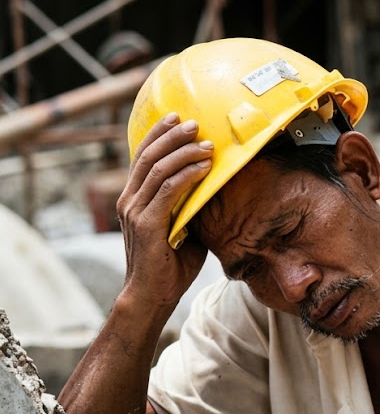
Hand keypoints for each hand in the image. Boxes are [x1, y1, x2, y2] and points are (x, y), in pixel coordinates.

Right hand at [116, 113, 212, 310]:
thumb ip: (191, 205)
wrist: (153, 295)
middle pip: (148, 155)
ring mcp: (136, 211)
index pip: (143, 157)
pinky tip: (204, 168)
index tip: (177, 118)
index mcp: (134, 198)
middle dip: (172, 135)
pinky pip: (168, 189)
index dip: (158, 134)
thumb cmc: (171, 264)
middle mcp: (129, 200)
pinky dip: (187, 174)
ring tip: (206, 143)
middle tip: (194, 123)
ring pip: (158, 168)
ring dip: (184, 152)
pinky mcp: (147, 223)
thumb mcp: (184, 226)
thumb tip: (216, 187)